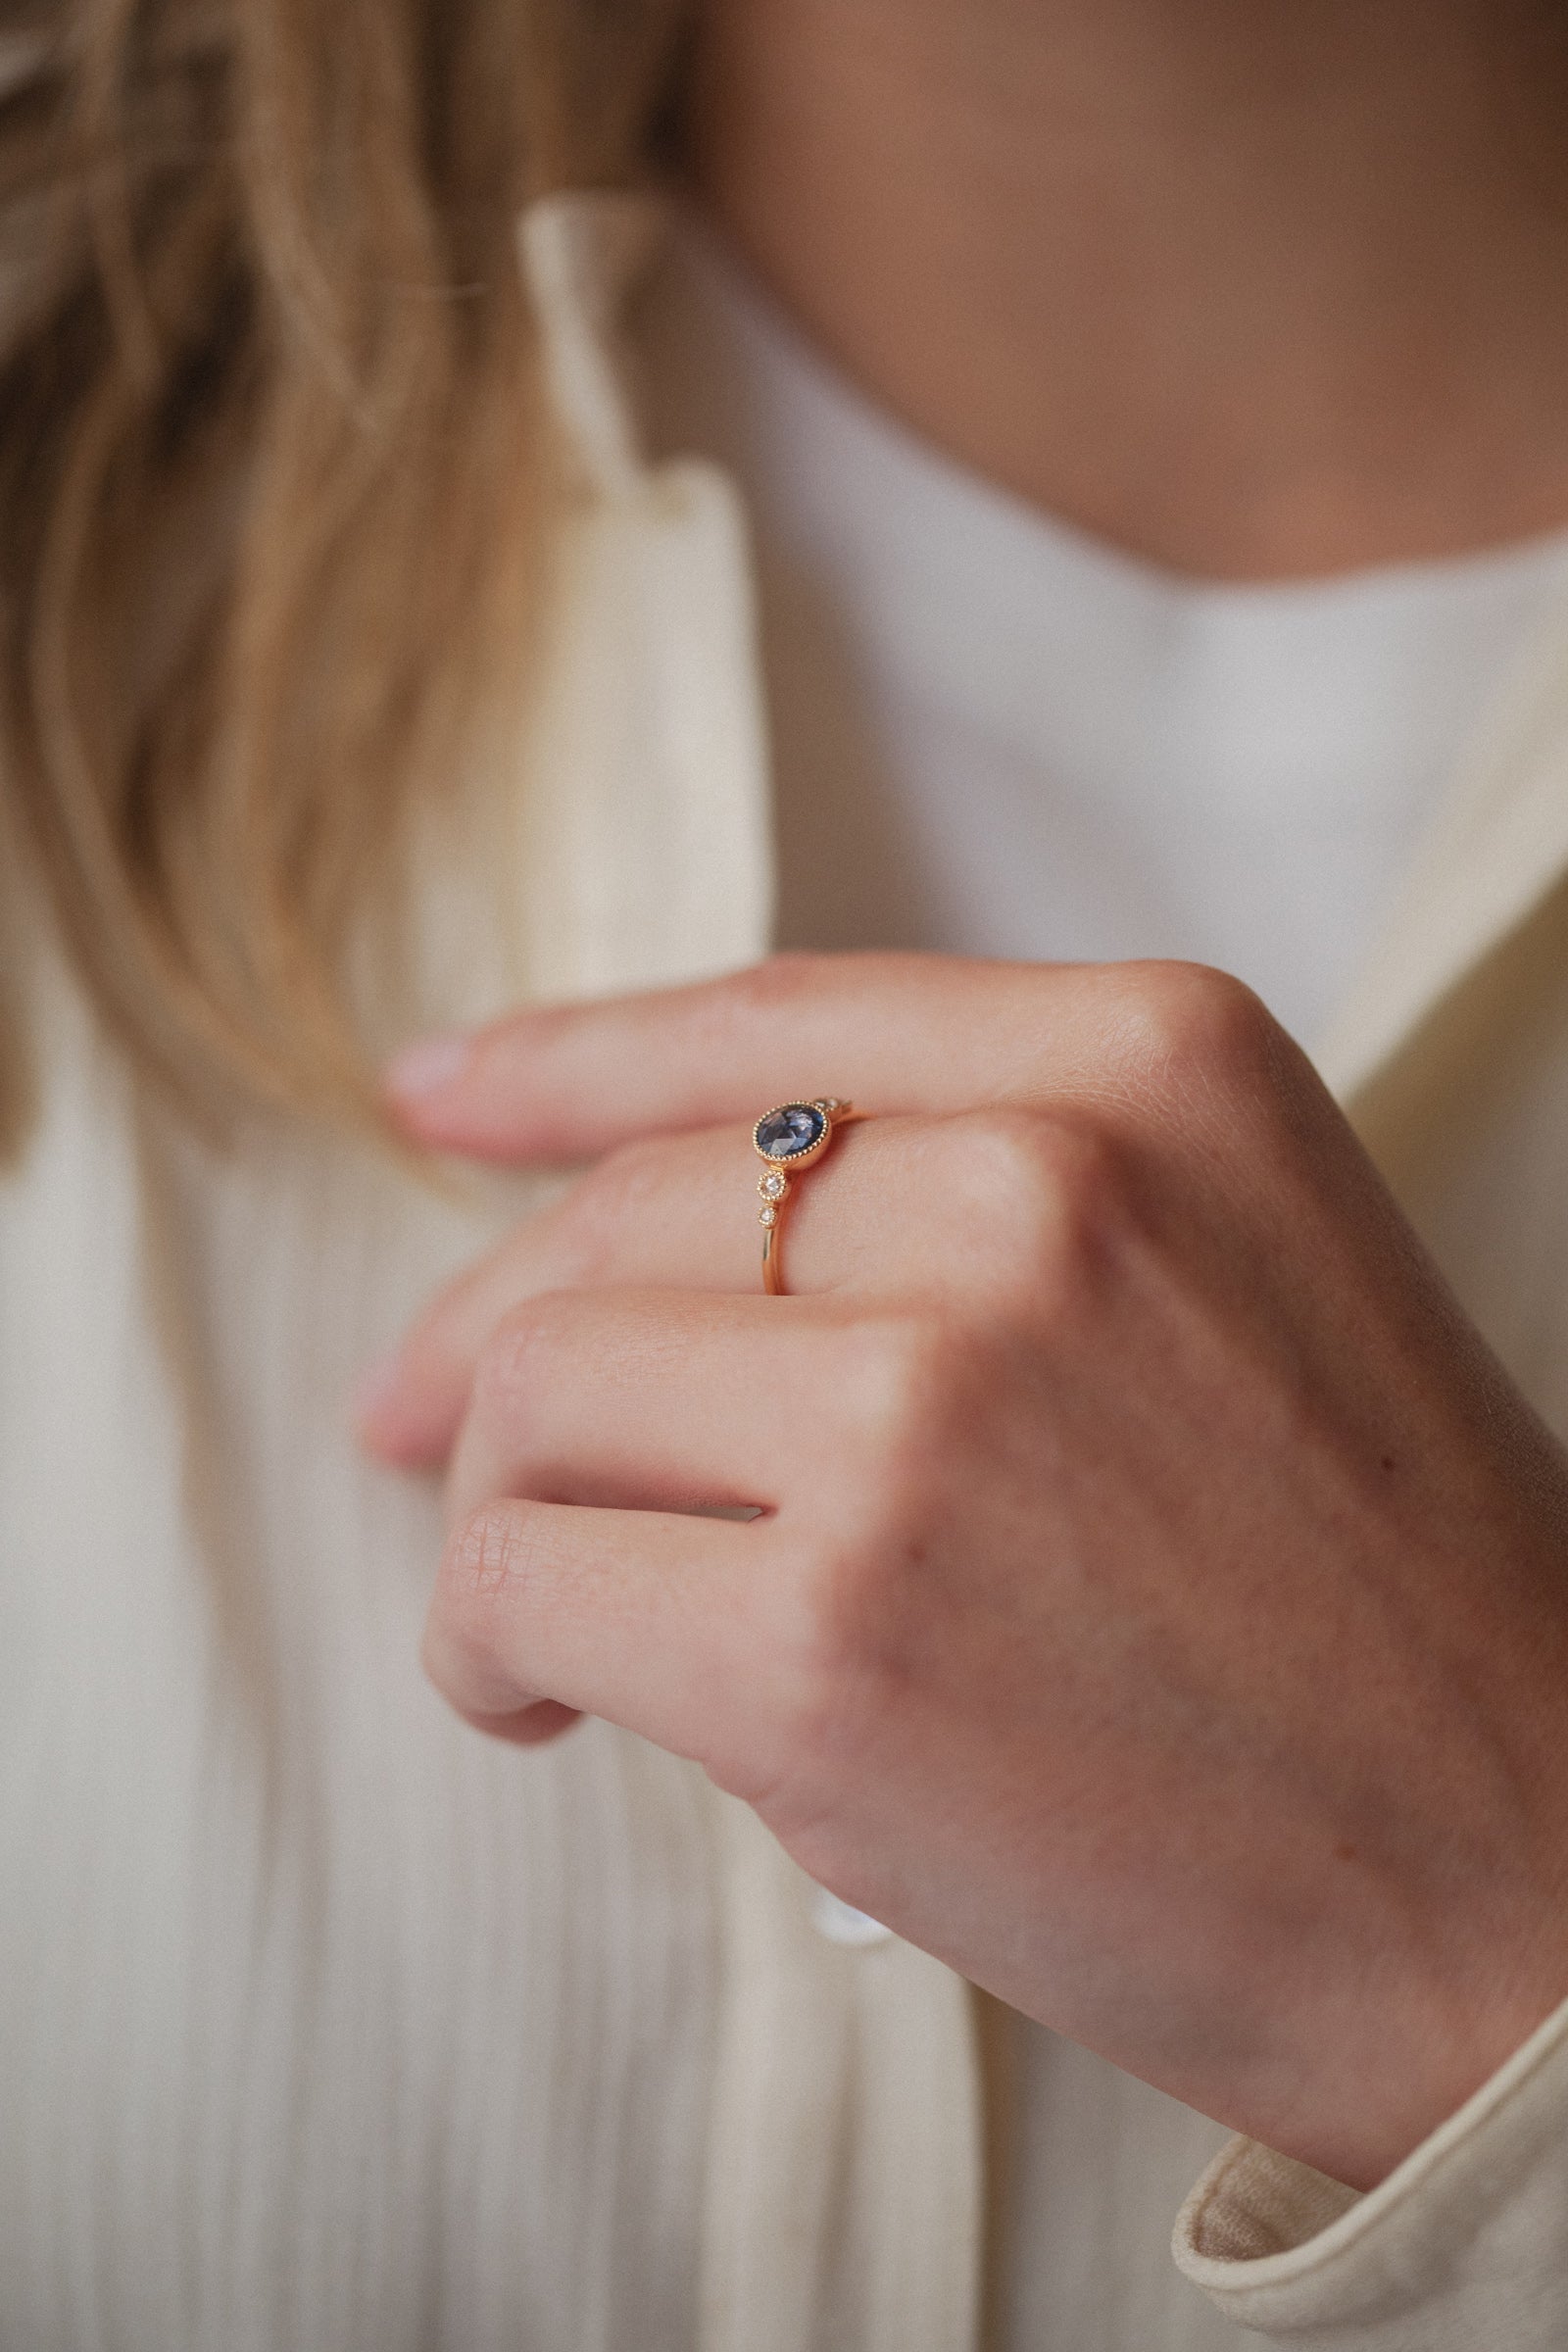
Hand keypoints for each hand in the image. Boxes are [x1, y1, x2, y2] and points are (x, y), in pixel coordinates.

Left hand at [362, 952, 1567, 2192]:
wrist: (1528, 1879)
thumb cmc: (1367, 1595)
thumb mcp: (1231, 1271)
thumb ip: (979, 1195)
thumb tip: (622, 1225)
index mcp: (1155, 1063)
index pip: (775, 1022)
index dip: (570, 1063)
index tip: (441, 1097)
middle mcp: (1042, 1189)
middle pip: (622, 1218)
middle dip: (495, 1338)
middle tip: (432, 1435)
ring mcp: (929, 1404)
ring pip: (537, 1389)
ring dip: (504, 1508)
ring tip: (552, 1617)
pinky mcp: (831, 1636)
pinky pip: (520, 1579)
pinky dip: (487, 1645)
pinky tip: (544, 1701)